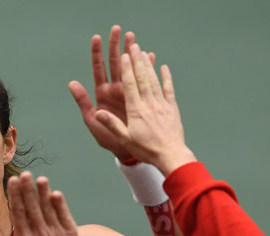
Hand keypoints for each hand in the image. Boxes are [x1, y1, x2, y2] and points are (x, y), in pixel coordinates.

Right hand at [0, 172, 76, 235]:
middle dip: (28, 190)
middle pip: (32, 208)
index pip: (18, 213)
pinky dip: (59, 204)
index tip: (13, 181)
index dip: (15, 195)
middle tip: (25, 174)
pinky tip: (55, 193)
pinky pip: (63, 215)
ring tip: (41, 179)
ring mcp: (56, 234)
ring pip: (48, 209)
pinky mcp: (69, 233)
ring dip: (44, 193)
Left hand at [69, 25, 154, 160]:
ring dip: (132, 52)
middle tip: (118, 29)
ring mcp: (128, 92)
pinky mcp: (141, 96)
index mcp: (102, 93)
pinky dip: (148, 67)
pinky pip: (144, 79)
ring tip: (133, 37)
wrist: (127, 150)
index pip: (98, 68)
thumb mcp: (93, 122)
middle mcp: (115, 89)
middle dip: (116, 45)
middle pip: (115, 63)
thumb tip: (72, 83)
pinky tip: (150, 56)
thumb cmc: (108, 139)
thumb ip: (83, 102)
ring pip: (129, 67)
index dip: (97, 53)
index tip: (97, 37)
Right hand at [95, 43, 196, 175]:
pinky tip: (163, 67)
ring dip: (148, 65)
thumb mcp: (124, 139)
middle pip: (142, 78)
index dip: (127, 70)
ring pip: (154, 80)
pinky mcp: (172, 108)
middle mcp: (149, 104)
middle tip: (133, 45)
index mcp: (136, 111)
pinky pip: (168, 89)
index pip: (130, 85)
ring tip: (144, 51)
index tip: (124, 56)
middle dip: (137, 61)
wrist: (171, 156)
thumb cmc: (145, 149)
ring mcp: (162, 104)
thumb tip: (98, 113)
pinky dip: (166, 77)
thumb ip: (112, 124)